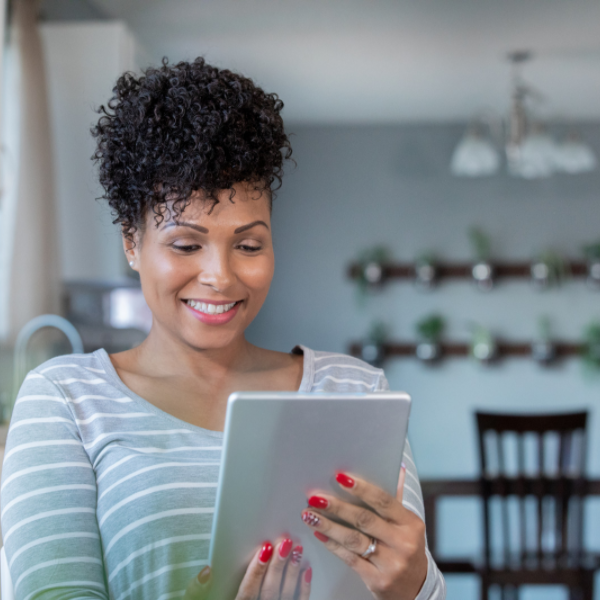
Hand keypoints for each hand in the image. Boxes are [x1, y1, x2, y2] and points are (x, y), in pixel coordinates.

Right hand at [183, 538, 311, 599]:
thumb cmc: (220, 598)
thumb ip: (197, 591)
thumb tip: (207, 572)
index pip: (247, 593)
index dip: (257, 571)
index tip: (265, 549)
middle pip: (269, 592)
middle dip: (278, 567)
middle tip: (285, 542)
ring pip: (286, 597)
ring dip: (292, 573)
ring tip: (297, 549)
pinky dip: (304, 589)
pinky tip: (306, 570)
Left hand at [300, 466, 427, 599]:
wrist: (416, 588)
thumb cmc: (406, 547)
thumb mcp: (407, 524)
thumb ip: (396, 498)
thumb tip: (398, 468)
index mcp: (410, 523)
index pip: (383, 501)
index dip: (361, 488)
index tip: (339, 477)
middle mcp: (403, 543)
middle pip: (364, 519)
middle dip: (337, 506)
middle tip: (315, 497)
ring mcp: (391, 564)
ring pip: (353, 540)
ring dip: (328, 525)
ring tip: (310, 515)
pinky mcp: (378, 580)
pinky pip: (350, 559)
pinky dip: (332, 545)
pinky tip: (319, 534)